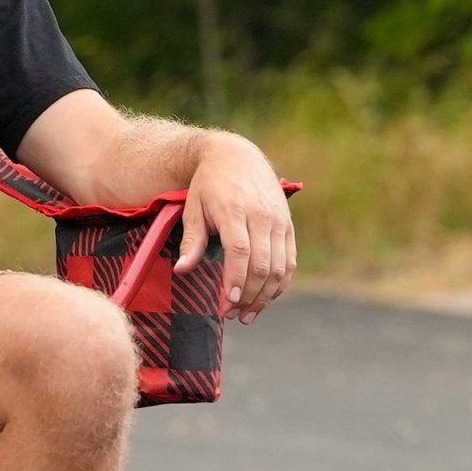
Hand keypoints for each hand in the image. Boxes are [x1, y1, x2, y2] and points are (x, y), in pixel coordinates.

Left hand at [174, 133, 295, 322]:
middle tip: (232, 314)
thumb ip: (191, 242)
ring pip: (279, 267)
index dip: (236, 280)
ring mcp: (278, 221)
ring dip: (265, 295)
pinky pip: (289, 261)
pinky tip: (264, 298)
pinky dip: (279, 283)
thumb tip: (182, 271)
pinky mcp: (287, 225)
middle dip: (248, 295)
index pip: (239, 252)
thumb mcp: (193, 208)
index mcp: (234, 211)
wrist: (236, 156)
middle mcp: (261, 216)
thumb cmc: (208, 185)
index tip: (228, 302)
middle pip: (261, 264)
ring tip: (247, 314)